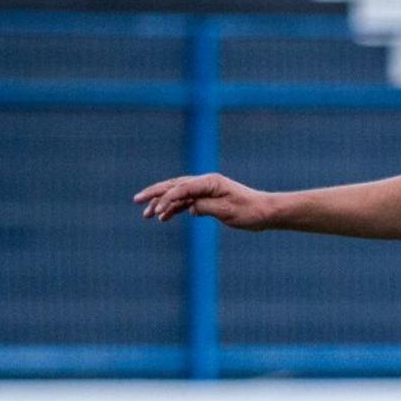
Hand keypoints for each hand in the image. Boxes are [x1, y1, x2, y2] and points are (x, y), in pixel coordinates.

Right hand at [133, 173, 274, 228]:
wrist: (264, 212)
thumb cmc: (250, 211)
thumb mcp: (228, 211)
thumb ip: (206, 208)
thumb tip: (190, 208)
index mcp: (210, 182)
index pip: (182, 188)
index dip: (167, 199)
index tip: (156, 211)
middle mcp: (205, 183)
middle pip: (174, 186)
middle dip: (154, 193)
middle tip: (136, 200)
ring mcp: (205, 190)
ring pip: (177, 194)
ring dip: (161, 203)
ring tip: (146, 215)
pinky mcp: (207, 199)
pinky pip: (185, 202)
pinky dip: (173, 209)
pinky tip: (163, 217)